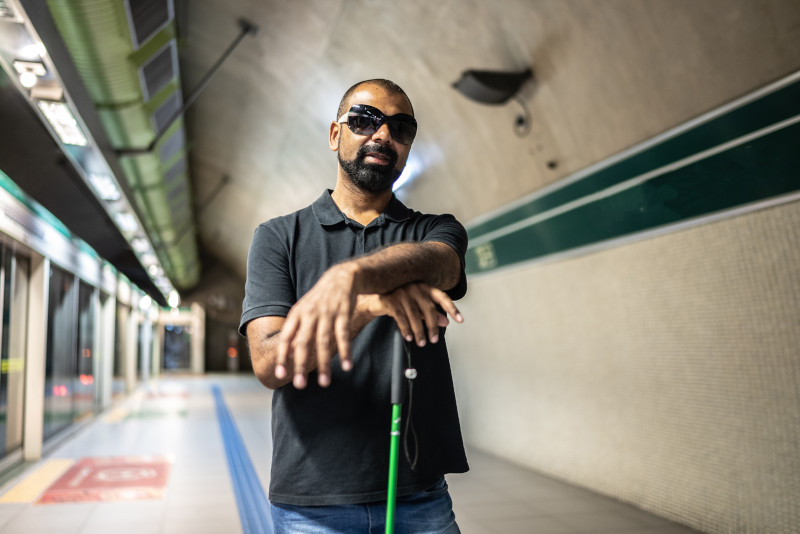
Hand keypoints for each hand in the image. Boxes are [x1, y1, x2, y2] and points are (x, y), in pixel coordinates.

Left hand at [276, 263, 357, 388]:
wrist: (340, 278)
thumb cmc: (319, 300)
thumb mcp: (302, 311)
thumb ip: (294, 331)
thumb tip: (285, 356)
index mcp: (296, 314)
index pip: (286, 338)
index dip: (282, 357)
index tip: (281, 375)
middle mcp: (309, 314)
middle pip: (303, 343)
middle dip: (300, 365)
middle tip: (300, 385)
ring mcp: (327, 314)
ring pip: (324, 342)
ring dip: (324, 364)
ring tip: (325, 382)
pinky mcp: (343, 314)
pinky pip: (343, 335)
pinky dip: (346, 351)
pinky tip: (347, 366)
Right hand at [361, 282, 463, 346]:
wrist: (376, 299)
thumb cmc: (401, 302)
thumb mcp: (417, 307)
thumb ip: (431, 313)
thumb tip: (446, 322)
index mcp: (424, 287)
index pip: (442, 297)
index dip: (452, 308)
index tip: (460, 320)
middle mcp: (415, 287)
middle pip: (429, 309)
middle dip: (432, 327)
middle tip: (434, 340)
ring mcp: (402, 292)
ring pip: (415, 316)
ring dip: (419, 332)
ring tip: (421, 343)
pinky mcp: (391, 300)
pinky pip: (401, 317)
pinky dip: (406, 329)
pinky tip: (408, 337)